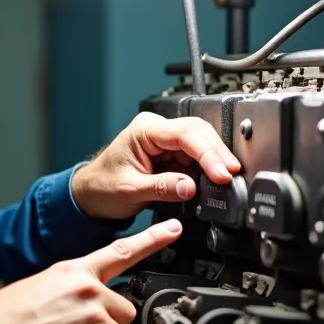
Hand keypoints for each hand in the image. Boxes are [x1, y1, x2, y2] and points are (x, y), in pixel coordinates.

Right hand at [0, 219, 182, 323]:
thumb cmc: (1, 320)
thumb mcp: (36, 289)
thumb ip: (68, 292)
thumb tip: (77, 308)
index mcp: (73, 271)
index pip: (120, 252)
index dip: (152, 240)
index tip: (174, 229)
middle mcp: (88, 291)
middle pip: (125, 312)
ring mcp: (94, 319)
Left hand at [72, 112, 241, 220]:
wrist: (91, 194)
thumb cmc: (102, 186)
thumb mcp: (130, 190)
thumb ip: (160, 188)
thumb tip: (189, 187)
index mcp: (145, 129)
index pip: (185, 134)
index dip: (207, 152)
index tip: (221, 171)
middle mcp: (157, 129)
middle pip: (199, 133)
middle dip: (217, 154)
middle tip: (232, 175)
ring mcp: (166, 141)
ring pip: (201, 143)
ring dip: (216, 160)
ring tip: (227, 179)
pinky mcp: (172, 155)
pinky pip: (196, 158)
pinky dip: (208, 168)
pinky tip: (216, 179)